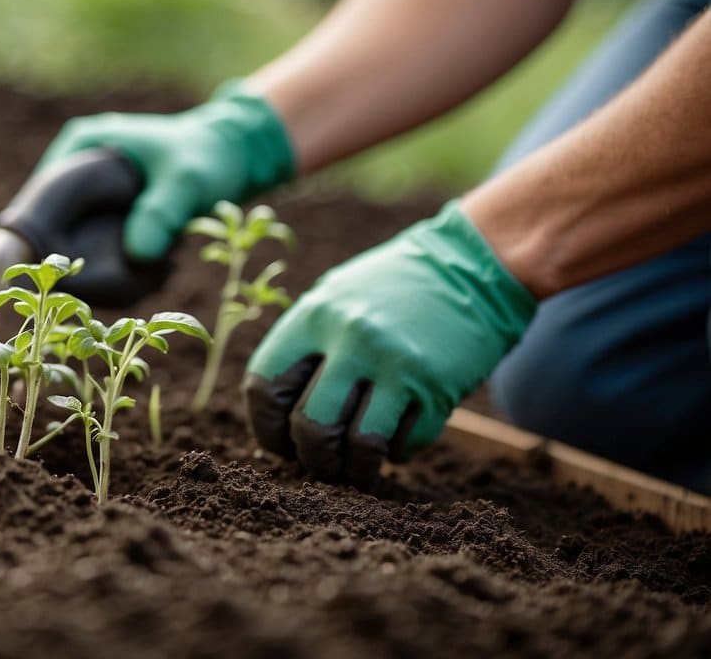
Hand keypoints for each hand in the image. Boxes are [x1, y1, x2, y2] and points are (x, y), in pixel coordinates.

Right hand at [36, 83, 294, 260]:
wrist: (236, 154)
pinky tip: (146, 275)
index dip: (43, 237)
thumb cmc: (209, 156)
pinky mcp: (107, 212)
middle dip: (76, 258)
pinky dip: (114, 264)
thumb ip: (162, 213)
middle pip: (53, 226)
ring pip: (75, 240)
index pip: (39, 198)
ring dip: (97, 265)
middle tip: (104, 287)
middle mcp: (74, 166)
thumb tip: (137, 254)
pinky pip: (97, 245)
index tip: (64, 273)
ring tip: (136, 280)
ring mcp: (89, 190)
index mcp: (79, 146)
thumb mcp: (187, 182)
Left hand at [243, 201, 536, 486]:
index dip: (266, 427)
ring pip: (358, 446)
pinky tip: (394, 441)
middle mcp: (352, 339)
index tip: (280, 441)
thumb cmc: (392, 287)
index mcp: (315, 316)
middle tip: (320, 463)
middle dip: (312, 458)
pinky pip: (404, 444)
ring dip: (353, 470)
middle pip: (310, 426)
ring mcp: (397, 365)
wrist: (471, 266)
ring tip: (354, 468)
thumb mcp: (335, 297)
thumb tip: (273, 414)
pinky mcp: (436, 388)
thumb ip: (304, 346)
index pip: (265, 387)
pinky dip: (395, 454)